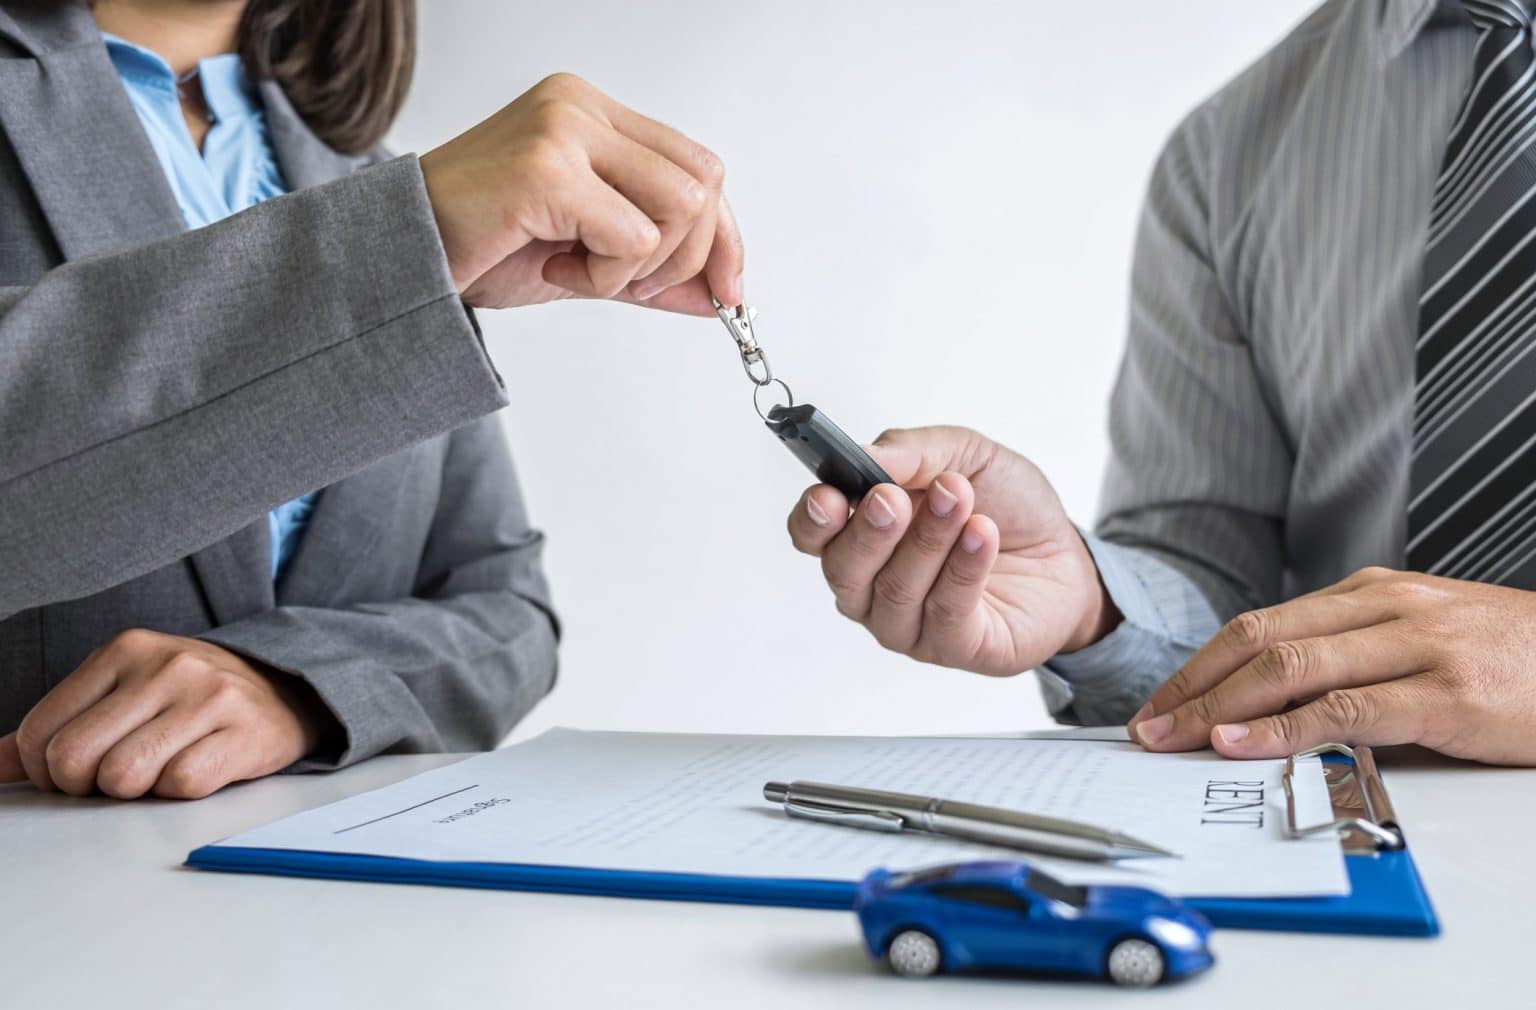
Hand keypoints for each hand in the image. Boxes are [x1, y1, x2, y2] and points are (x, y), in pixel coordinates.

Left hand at [0, 630, 325, 798]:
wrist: (286, 691)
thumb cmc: (192, 698)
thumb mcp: (124, 692)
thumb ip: (59, 724)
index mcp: (125, 650)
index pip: (42, 731)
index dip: (48, 770)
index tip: (79, 771)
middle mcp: (165, 666)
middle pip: (75, 759)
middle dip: (86, 786)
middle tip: (114, 779)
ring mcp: (208, 697)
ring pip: (124, 778)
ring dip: (135, 791)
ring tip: (158, 771)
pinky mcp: (244, 733)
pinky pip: (180, 786)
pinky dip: (181, 791)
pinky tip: (197, 769)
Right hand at [420, 73, 742, 314]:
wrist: (403, 260)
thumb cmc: (483, 249)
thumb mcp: (589, 262)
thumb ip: (655, 272)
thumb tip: (722, 297)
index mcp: (593, 114)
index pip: (698, 166)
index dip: (723, 236)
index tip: (728, 292)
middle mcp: (581, 107)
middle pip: (703, 183)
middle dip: (686, 256)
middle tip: (627, 285)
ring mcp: (564, 130)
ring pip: (680, 206)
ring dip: (640, 267)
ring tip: (579, 272)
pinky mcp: (547, 168)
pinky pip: (632, 237)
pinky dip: (604, 277)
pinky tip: (554, 271)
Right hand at [784, 426, 1118, 676]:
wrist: (1067, 552)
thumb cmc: (1007, 507)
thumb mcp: (964, 454)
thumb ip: (912, 451)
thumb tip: (868, 454)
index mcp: (862, 536)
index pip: (812, 537)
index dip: (813, 520)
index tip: (829, 495)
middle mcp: (874, 587)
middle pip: (845, 570)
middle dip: (869, 530)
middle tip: (894, 498)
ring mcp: (911, 624)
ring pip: (897, 591)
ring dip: (928, 539)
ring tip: (958, 497)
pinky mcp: (957, 647)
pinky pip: (947, 612)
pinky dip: (964, 569)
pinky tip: (982, 535)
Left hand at [1127, 567, 1535, 764]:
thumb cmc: (1513, 660)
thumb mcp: (1424, 638)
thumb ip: (1355, 652)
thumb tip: (1271, 694)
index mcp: (1373, 593)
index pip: (1260, 624)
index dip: (1199, 665)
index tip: (1160, 701)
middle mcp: (1386, 608)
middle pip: (1259, 639)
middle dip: (1192, 685)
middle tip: (1147, 726)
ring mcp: (1417, 646)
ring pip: (1290, 665)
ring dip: (1219, 706)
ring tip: (1174, 738)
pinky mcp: (1447, 694)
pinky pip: (1346, 708)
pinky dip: (1283, 727)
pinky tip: (1241, 743)